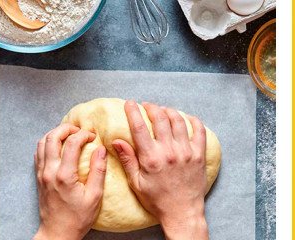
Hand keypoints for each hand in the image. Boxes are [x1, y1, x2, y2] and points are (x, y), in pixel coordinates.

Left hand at [33, 123, 106, 239]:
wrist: (57, 233)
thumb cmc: (78, 218)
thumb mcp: (95, 197)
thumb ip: (98, 171)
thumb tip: (101, 149)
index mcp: (64, 175)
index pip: (72, 143)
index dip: (83, 135)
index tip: (93, 136)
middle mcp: (49, 171)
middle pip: (52, 137)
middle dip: (66, 128)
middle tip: (79, 129)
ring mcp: (41, 174)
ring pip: (42, 143)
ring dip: (55, 133)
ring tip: (68, 134)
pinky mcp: (38, 177)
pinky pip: (38, 153)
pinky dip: (47, 143)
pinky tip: (57, 146)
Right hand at [113, 100, 208, 239]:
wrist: (182, 212)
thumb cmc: (157, 200)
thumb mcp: (136, 183)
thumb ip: (127, 160)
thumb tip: (117, 141)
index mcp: (152, 158)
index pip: (140, 127)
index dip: (133, 112)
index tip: (130, 103)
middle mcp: (170, 152)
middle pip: (160, 118)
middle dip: (152, 107)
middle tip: (146, 105)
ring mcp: (186, 152)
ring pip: (179, 121)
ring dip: (169, 111)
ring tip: (163, 110)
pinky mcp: (199, 155)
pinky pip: (199, 131)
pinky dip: (193, 120)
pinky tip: (185, 118)